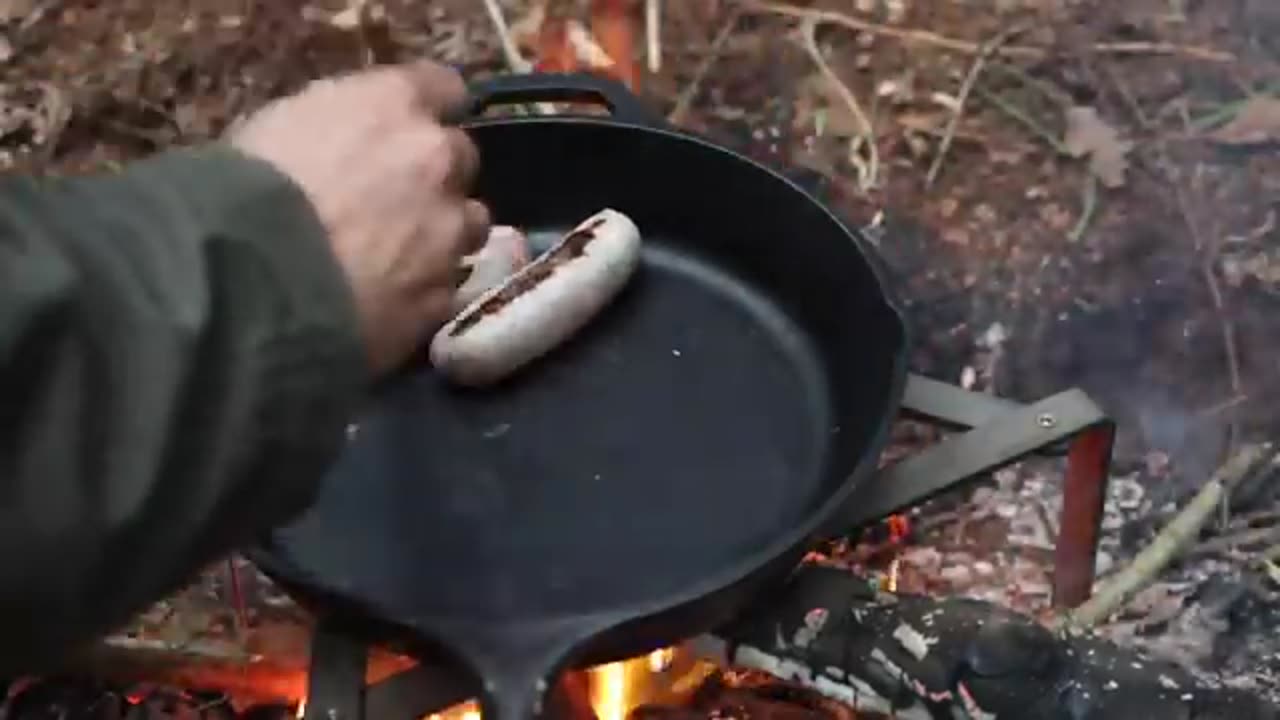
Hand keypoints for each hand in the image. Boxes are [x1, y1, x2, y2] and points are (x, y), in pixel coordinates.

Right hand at [229, 60, 489, 374]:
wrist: (250, 279)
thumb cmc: (246, 189)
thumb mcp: (284, 125)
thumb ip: (342, 126)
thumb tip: (351, 143)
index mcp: (396, 104)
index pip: (444, 88)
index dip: (429, 108)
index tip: (412, 126)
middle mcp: (438, 160)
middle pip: (461, 159)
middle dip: (434, 175)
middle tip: (394, 198)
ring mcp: (449, 232)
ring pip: (470, 225)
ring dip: (443, 233)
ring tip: (399, 255)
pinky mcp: (442, 295)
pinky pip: (445, 285)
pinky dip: (423, 288)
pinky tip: (386, 299)